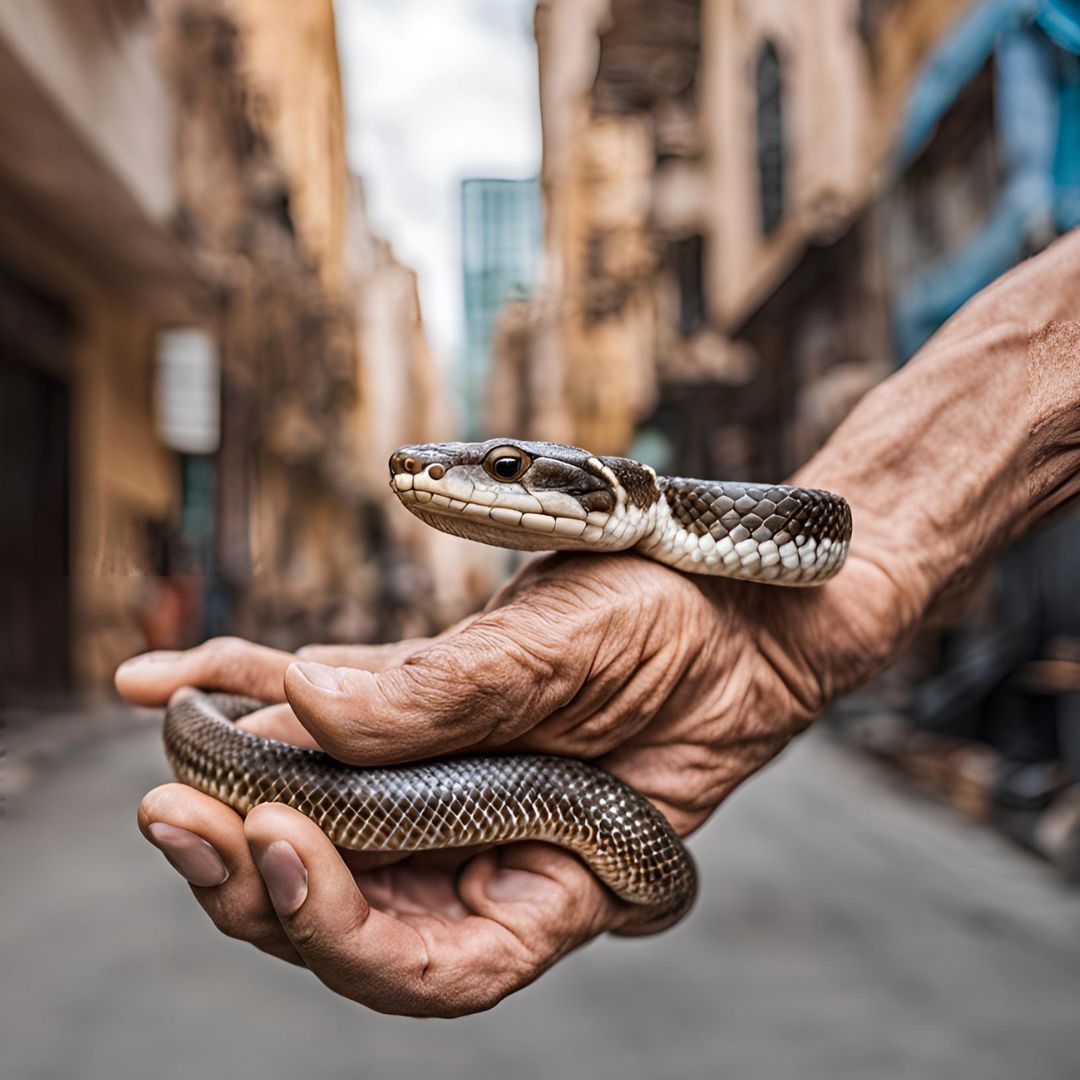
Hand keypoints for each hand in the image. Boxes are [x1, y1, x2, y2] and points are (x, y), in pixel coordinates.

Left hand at [119, 543, 910, 1016]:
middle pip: (347, 904)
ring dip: (226, 787)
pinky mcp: (419, 708)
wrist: (718, 586)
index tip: (276, 847)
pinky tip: (169, 675)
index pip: (435, 962)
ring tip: (162, 736)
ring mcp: (444, 779)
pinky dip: (248, 692)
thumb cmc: (690, 637)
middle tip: (175, 813)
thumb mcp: (586, 659)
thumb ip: (459, 693)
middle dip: (250, 873)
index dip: (342, 931)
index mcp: (545, 878)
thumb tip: (308, 702)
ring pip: (318, 816)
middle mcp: (483, 845)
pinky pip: (324, 716)